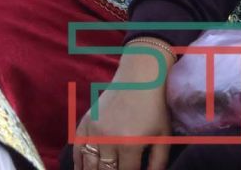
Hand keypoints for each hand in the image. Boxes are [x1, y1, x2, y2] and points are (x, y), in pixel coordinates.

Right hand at [71, 41, 173, 169]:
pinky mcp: (85, 121)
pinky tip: (80, 168)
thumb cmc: (155, 109)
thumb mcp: (163, 138)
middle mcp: (108, 139)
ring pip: (87, 162)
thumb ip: (158, 163)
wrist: (138, 80)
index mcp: (129, 145)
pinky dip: (77, 160)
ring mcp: (93, 130)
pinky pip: (77, 146)